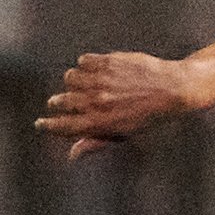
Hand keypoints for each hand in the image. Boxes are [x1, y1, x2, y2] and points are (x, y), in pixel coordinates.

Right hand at [35, 52, 199, 158]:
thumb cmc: (152, 117)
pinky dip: (86, 65)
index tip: (40, 124)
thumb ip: (96, 142)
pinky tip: (96, 70)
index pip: (64, 126)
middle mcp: (98, 101)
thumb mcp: (125, 135)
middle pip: (62, 101)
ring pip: (71, 78)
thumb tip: (72, 154)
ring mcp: (102, 80)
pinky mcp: (107, 61)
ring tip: (84, 84)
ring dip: (74, 81)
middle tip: (56, 103)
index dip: (49, 126)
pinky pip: (83, 60)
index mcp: (100, 123)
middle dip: (57, 103)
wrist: (174, 89)